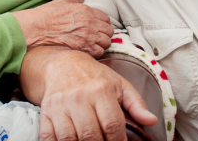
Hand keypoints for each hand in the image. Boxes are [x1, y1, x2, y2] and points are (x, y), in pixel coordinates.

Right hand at [12, 0, 113, 57]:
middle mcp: (90, 23)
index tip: (99, 27)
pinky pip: (99, 52)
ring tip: (94, 45)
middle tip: (97, 37)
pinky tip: (89, 51)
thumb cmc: (47, 15)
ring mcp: (88, 36)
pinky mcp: (83, 48)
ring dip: (102, 44)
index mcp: (86, 10)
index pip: (106, 18)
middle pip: (109, 31)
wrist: (36, 28)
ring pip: (106, 42)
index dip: (103, 23)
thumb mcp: (62, 2)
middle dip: (105, 34)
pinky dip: (96, 53)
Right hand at [19, 47, 156, 140]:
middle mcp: (80, 97)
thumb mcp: (119, 84)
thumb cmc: (94, 76)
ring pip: (70, 140)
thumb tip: (151, 120)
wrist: (62, 64)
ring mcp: (61, 105)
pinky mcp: (46, 112)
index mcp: (101, 90)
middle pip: (91, 136)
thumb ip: (136, 104)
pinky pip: (50, 138)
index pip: (113, 125)